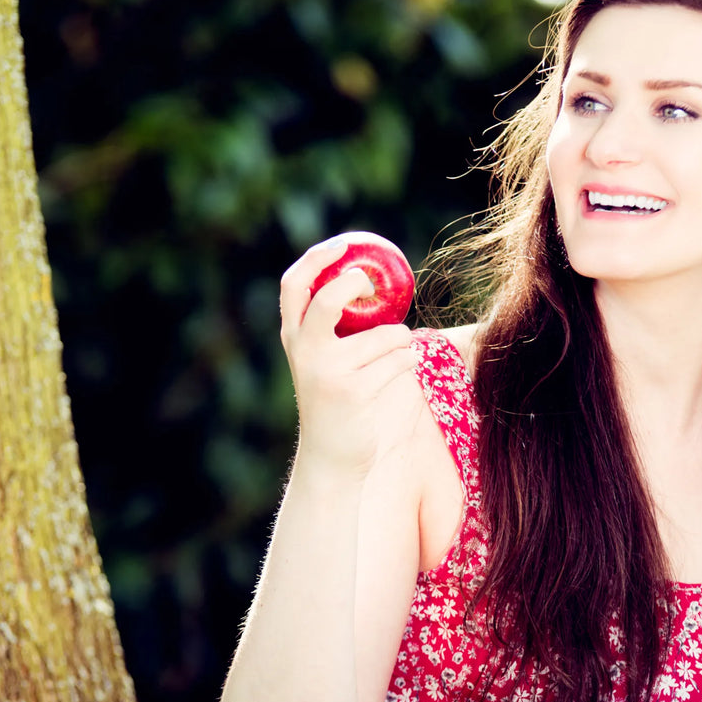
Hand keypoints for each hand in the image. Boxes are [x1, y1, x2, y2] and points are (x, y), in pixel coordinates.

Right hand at [279, 238, 417, 475]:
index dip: (317, 258)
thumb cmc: (337, 401)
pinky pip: (399, 360)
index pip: (293, 285)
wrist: (332, 457)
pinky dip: (408, 361)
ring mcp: (329, 372)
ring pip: (385, 334)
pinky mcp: (355, 392)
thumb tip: (370, 282)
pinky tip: (400, 372)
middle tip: (372, 286)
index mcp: (294, 338)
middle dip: (354, 284)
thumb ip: (334, 328)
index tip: (344, 244)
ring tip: (398, 354)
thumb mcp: (323, 361)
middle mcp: (305, 352)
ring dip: (402, 340)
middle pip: (327, 299)